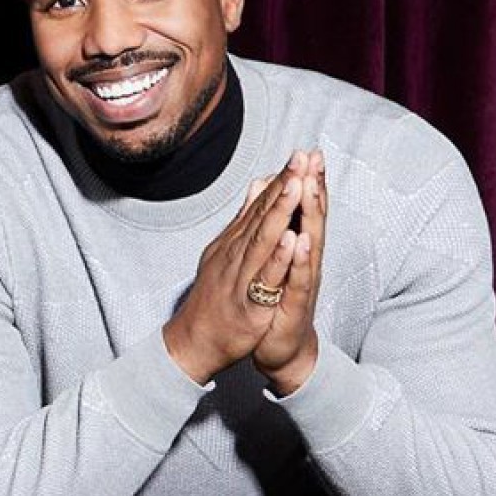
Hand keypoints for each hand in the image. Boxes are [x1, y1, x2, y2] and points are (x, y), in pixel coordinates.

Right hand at [162, 151, 319, 384]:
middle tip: (301, 155)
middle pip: (262, 215)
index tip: (300, 153)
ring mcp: (240, 279)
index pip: (260, 206)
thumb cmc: (214, 299)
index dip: (281, 178)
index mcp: (234, 244)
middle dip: (284, 184)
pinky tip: (293, 241)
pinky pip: (265, 280)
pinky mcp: (248, 306)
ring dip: (280, 212)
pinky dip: (278, 259)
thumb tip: (257, 185)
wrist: (194, 343)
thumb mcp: (224, 253)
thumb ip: (243, 220)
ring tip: (297, 184)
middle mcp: (235, 255)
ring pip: (262, 241)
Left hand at [252, 150, 326, 394]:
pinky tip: (300, 240)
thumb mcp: (279, 263)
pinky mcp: (295, 303)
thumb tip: (280, 203)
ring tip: (311, 187)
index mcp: (299, 249)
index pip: (305, 209)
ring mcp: (303, 281)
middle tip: (315, 157)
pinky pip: (298, 278)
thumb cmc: (279, 302)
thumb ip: (283, 232)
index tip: (308, 151)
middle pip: (313, 218)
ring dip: (311, 215)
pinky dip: (298, 259)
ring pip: (309, 243)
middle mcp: (306, 261)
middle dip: (314, 187)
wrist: (283, 348)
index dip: (308, 181)